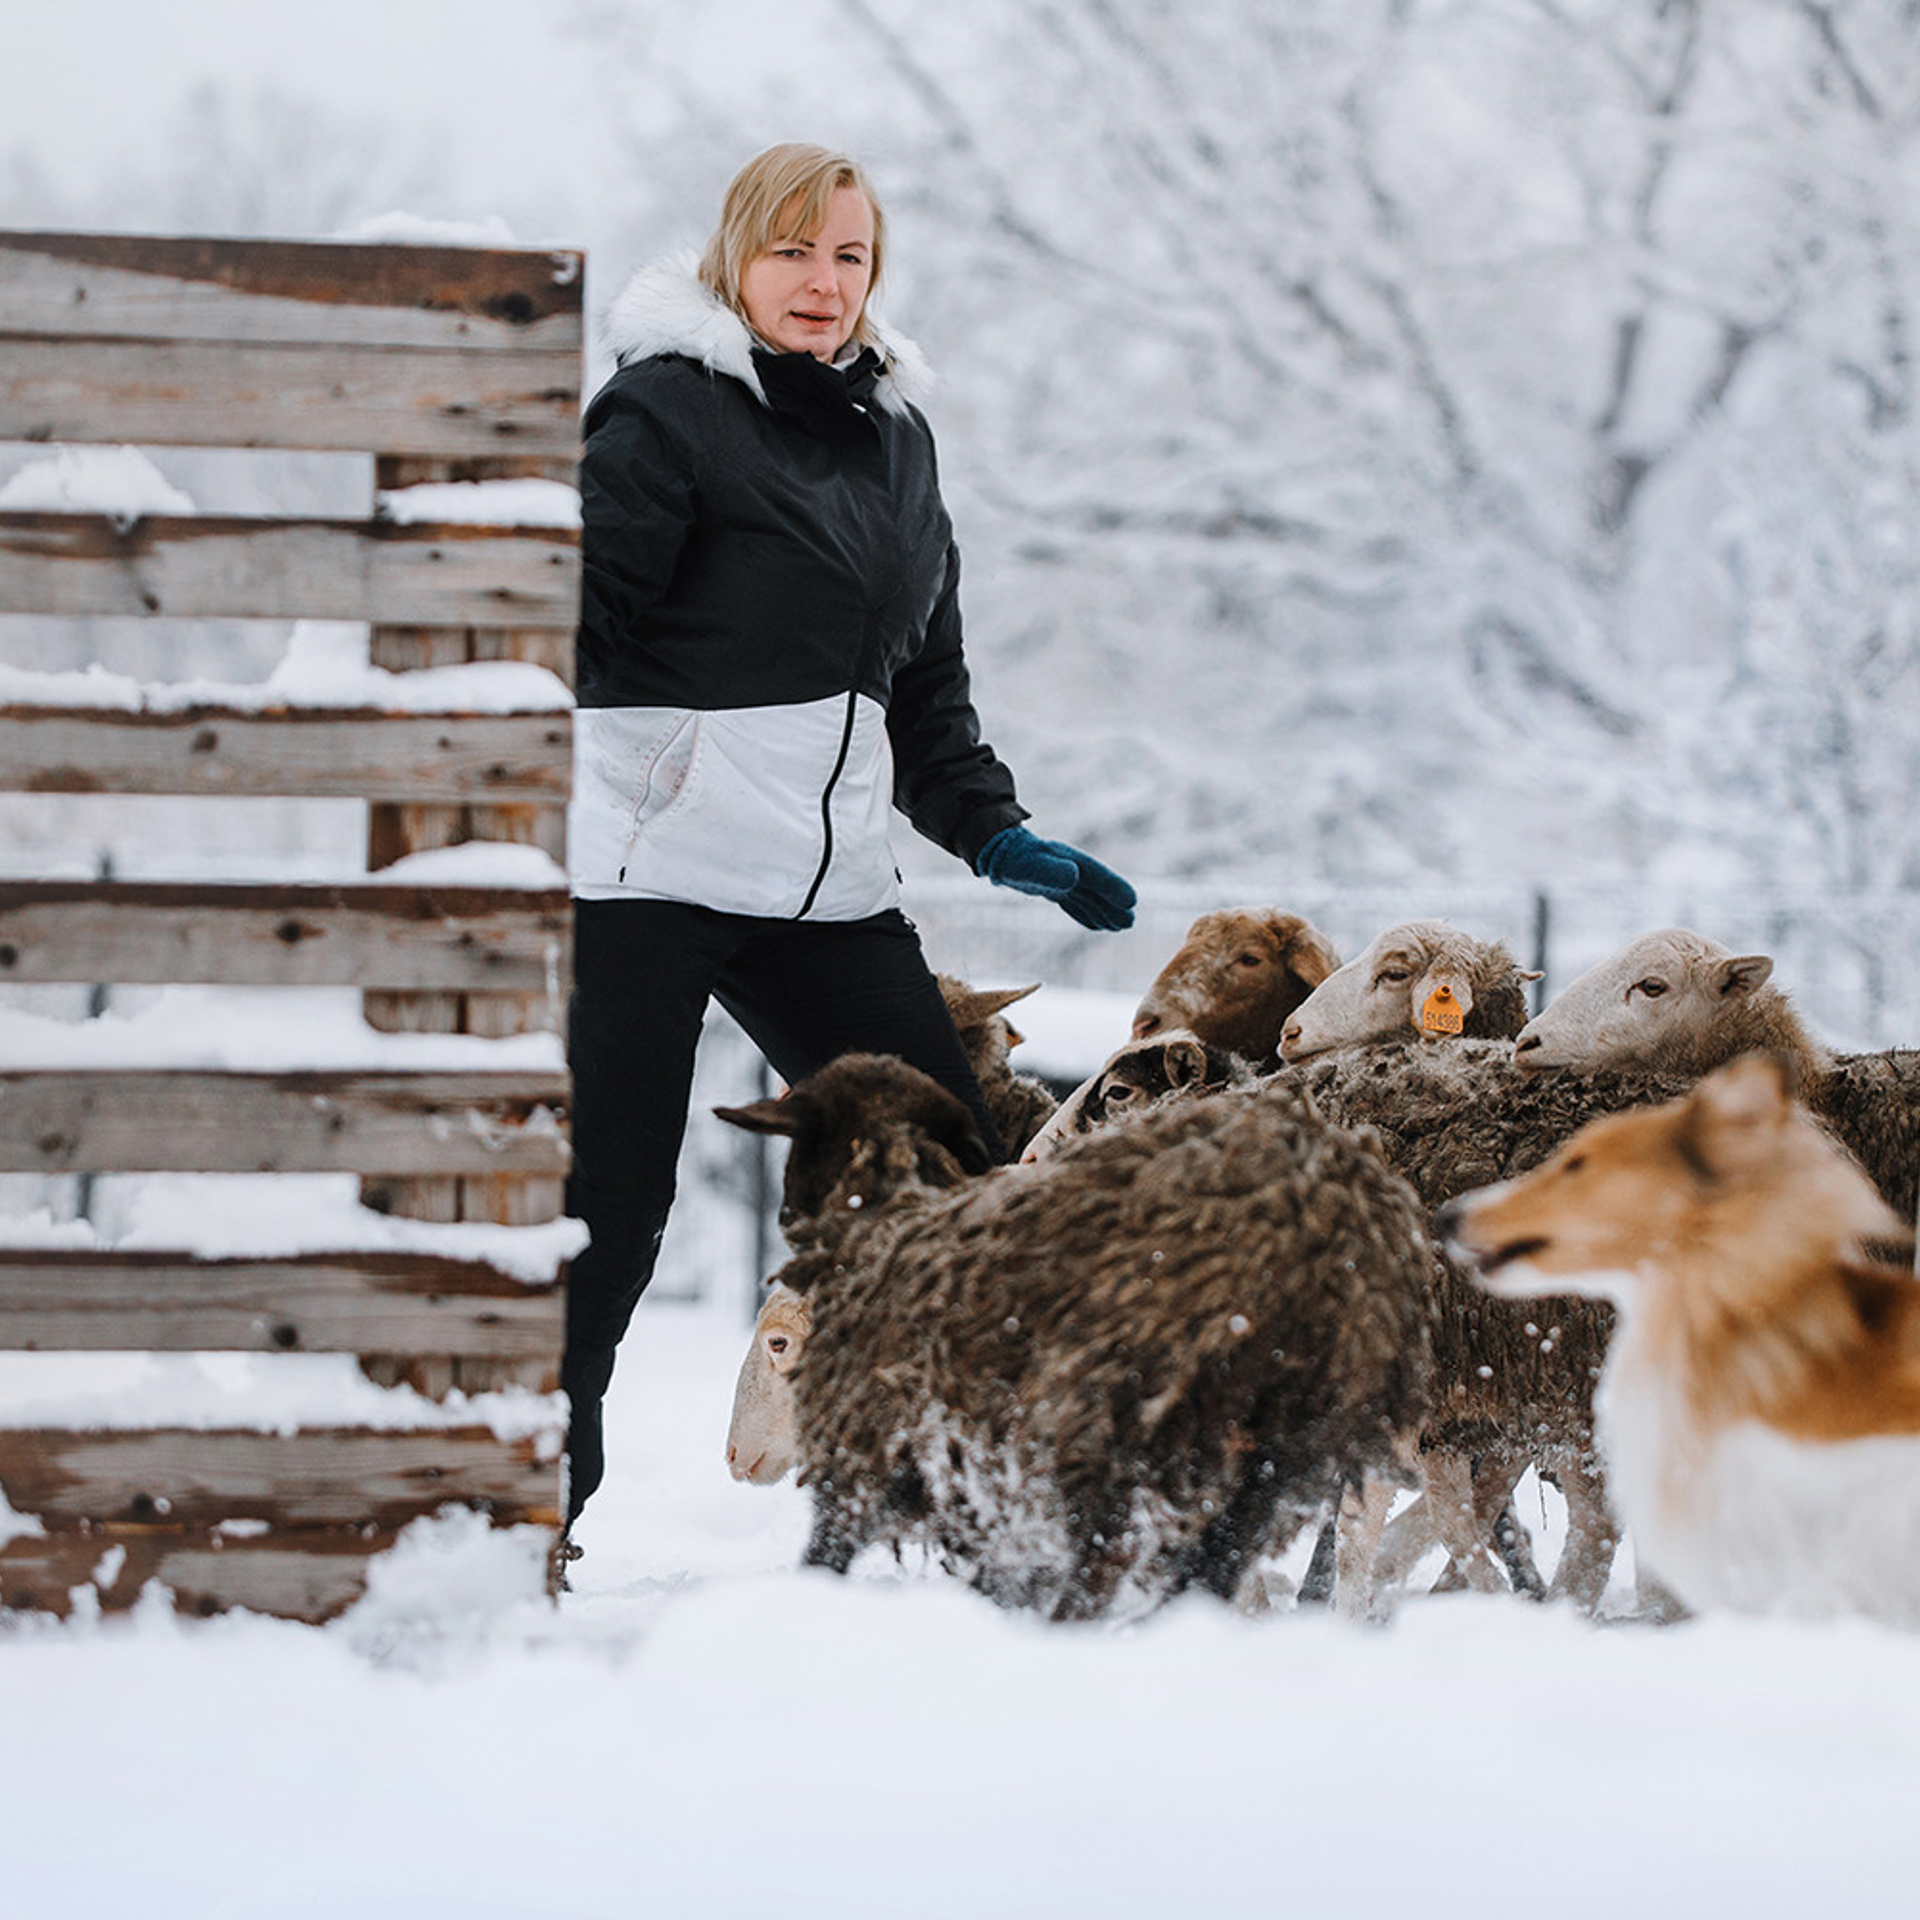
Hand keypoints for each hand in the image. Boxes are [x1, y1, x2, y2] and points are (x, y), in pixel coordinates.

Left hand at [975, 826, 1135, 930]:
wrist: (996, 851)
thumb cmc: (1013, 858)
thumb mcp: (1029, 865)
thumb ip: (1049, 871)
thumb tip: (1074, 877)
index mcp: (1069, 861)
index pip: (1097, 876)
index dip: (1114, 889)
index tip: (1131, 902)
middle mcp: (1070, 869)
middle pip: (1097, 889)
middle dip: (1113, 905)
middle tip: (1130, 922)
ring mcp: (1062, 878)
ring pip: (1088, 897)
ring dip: (1103, 912)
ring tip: (1120, 926)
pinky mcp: (1053, 888)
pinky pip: (1075, 902)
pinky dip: (1087, 913)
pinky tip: (1097, 924)